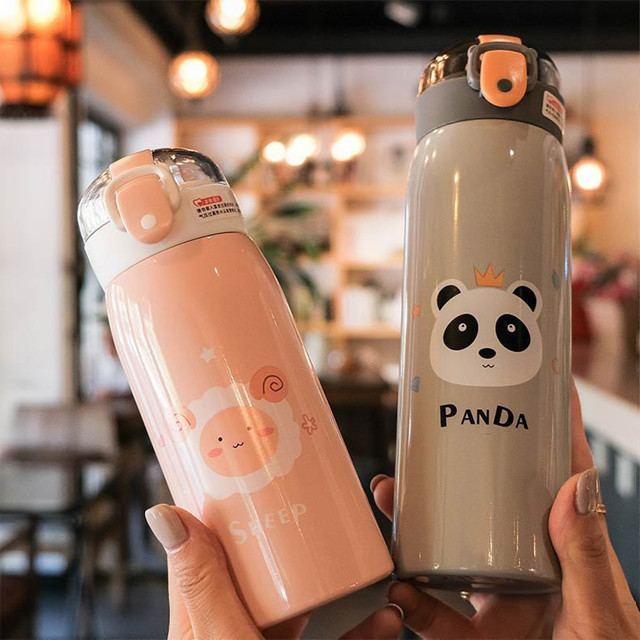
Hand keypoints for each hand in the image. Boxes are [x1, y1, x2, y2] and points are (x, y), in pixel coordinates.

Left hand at [145, 504, 403, 639]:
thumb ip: (202, 583)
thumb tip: (163, 512)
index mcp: (206, 617)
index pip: (210, 550)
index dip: (227, 513)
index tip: (254, 476)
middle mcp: (236, 630)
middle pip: (267, 571)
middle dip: (297, 542)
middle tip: (320, 508)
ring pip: (306, 605)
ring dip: (339, 583)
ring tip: (366, 560)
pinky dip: (363, 632)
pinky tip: (386, 620)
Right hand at [371, 382, 639, 638]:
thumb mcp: (601, 615)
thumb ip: (587, 559)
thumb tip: (576, 482)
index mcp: (565, 551)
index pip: (554, 477)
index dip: (542, 432)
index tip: (522, 384)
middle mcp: (527, 568)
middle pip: (482, 506)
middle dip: (446, 473)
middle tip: (419, 446)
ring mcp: (499, 603)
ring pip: (446, 550)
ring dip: (411, 525)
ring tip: (389, 497)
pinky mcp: (475, 637)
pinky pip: (432, 613)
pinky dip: (409, 598)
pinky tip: (395, 584)